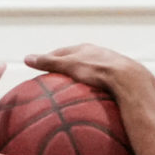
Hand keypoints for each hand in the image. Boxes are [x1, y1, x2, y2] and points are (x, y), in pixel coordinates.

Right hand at [27, 43, 152, 99]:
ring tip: (73, 94)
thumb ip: (49, 63)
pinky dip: (94, 93)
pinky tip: (91, 105)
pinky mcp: (119, 81)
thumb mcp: (69, 65)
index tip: (42, 67)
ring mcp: (110, 67)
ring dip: (82, 82)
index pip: (63, 52)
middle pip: (78, 62)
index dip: (51, 59)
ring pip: (92, 74)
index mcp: (85, 49)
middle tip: (55, 81)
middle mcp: (98, 55)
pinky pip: (102, 87)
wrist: (129, 79)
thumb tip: (26, 59)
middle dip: (67, 70)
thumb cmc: (97, 70)